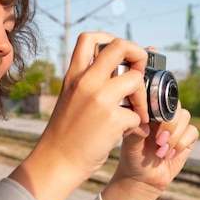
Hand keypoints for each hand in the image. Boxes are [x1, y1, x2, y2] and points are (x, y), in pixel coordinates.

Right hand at [42, 32, 150, 178]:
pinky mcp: (113, 120)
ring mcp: (99, 99)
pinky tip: (126, 132)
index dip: (110, 39)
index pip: (90, 37)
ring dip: (142, 97)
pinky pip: (137, 114)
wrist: (56, 162)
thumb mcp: (71, 99)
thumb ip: (90, 83)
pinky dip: (137, 124)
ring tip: (137, 112)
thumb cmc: (65, 134)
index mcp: (74, 76)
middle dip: (139, 55)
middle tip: (140, 74)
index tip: (119, 55)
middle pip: (121, 46)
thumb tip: (122, 71)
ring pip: (136, 80)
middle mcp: (85, 82)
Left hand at [102, 94, 198, 199]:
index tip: (152, 121)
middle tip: (158, 141)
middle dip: (169, 124)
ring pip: (185, 117)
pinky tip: (168, 155)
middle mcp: (163, 116)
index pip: (159, 98)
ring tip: (160, 151)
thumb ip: (136, 131)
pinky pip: (192, 132)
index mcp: (148, 112)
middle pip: (175, 106)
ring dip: (174, 136)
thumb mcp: (130, 144)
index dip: (159, 107)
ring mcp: (176, 126)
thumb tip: (142, 121)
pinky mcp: (187, 138)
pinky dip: (181, 144)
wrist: (142, 178)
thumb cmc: (132, 157)